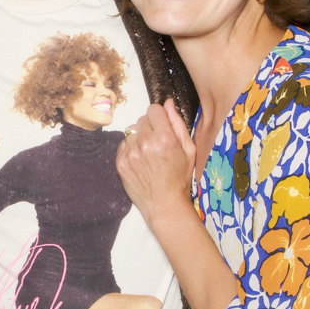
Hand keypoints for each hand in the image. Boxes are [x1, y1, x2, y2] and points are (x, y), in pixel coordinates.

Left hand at [116, 100, 198, 224]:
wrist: (164, 205)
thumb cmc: (180, 178)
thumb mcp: (188, 150)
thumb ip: (178, 124)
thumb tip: (168, 103)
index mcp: (164, 137)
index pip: (154, 109)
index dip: (160, 117)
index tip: (163, 126)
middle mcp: (145, 143)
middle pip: (142, 119)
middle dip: (150, 127)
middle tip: (157, 144)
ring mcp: (131, 153)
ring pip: (131, 131)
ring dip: (139, 138)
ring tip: (148, 154)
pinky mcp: (120, 163)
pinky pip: (123, 144)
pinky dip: (131, 149)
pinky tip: (140, 161)